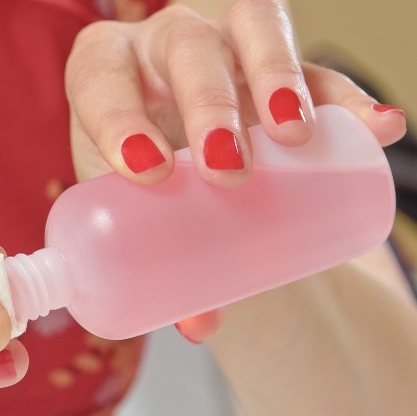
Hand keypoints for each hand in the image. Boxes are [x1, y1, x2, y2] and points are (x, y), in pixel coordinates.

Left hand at [64, 0, 406, 341]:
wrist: (177, 162)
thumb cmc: (138, 184)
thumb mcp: (130, 210)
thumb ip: (154, 261)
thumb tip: (198, 326)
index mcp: (103, 74)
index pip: (100, 79)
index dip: (117, 114)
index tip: (147, 171)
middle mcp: (160, 47)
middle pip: (185, 46)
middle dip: (208, 104)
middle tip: (227, 171)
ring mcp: (221, 44)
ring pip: (250, 29)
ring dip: (277, 75)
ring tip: (296, 135)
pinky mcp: (274, 62)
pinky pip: (315, 65)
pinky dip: (346, 96)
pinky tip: (376, 127)